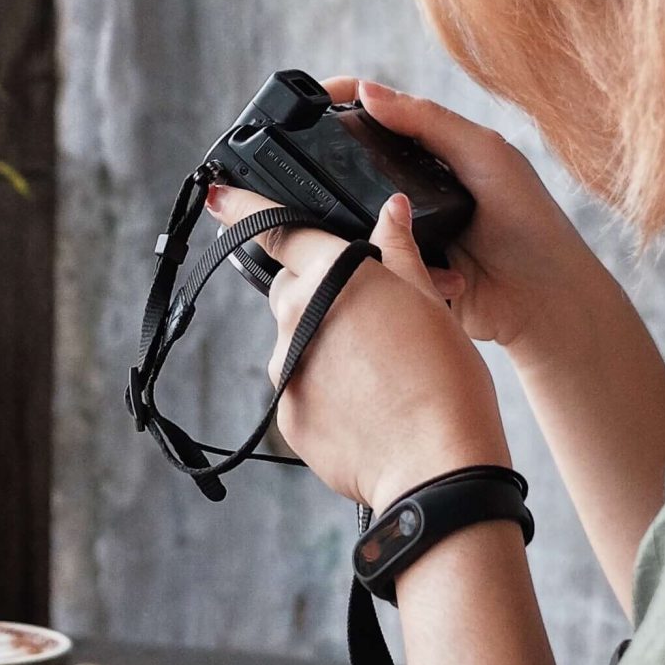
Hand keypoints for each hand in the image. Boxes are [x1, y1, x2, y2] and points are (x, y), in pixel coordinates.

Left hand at [204, 182, 509, 515]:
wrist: (436, 467)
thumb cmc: (444, 381)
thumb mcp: (430, 303)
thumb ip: (400, 252)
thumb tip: (390, 211)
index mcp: (333, 275)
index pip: (279, 229)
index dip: (244, 207)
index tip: (219, 197)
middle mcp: (296, 316)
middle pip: (291, 286)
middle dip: (318, 288)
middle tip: (370, 312)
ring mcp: (284, 368)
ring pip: (296, 338)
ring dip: (324, 341)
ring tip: (382, 369)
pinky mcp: (285, 413)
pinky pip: (299, 384)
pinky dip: (325, 386)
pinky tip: (368, 402)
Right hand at [332, 78, 613, 363]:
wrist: (544, 300)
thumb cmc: (528, 220)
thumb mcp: (484, 154)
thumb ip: (428, 120)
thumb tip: (367, 91)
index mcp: (430, 149)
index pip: (372, 113)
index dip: (337, 100)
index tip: (306, 102)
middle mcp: (409, 186)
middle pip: (349, 164)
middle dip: (329, 165)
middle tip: (306, 166)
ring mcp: (400, 228)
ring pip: (348, 214)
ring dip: (354, 220)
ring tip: (376, 225)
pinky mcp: (397, 269)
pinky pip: (365, 259)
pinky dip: (377, 258)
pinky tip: (398, 260)